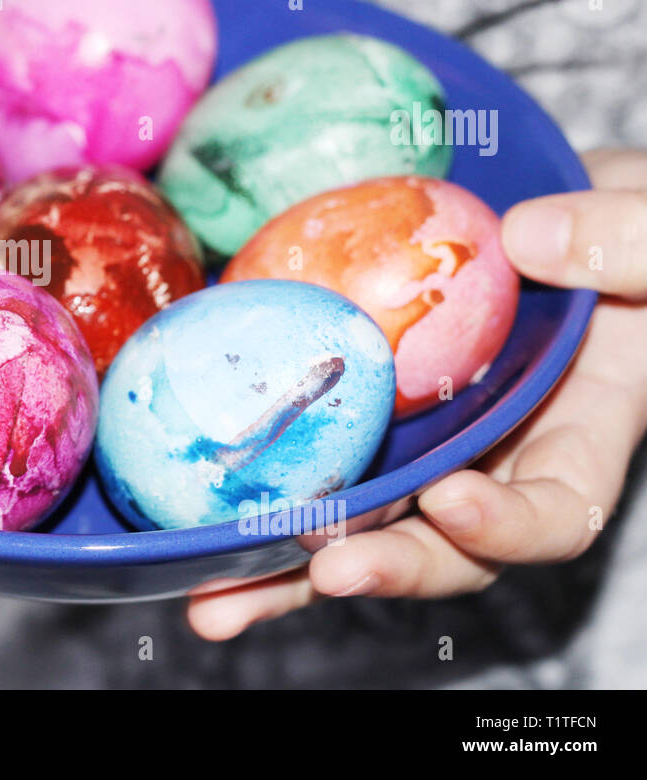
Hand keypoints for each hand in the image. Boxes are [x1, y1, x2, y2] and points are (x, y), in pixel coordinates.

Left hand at [187, 148, 646, 639]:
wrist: (570, 194)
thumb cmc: (642, 228)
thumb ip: (630, 244)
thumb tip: (529, 240)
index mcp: (577, 434)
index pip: (555, 512)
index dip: (509, 525)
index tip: (458, 502)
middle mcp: (490, 449)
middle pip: (433, 539)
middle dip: (373, 565)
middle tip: (318, 574)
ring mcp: (418, 426)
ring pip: (354, 510)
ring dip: (282, 561)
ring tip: (212, 594)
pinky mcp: (357, 391)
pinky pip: (308, 440)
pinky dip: (254, 472)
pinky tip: (187, 501)